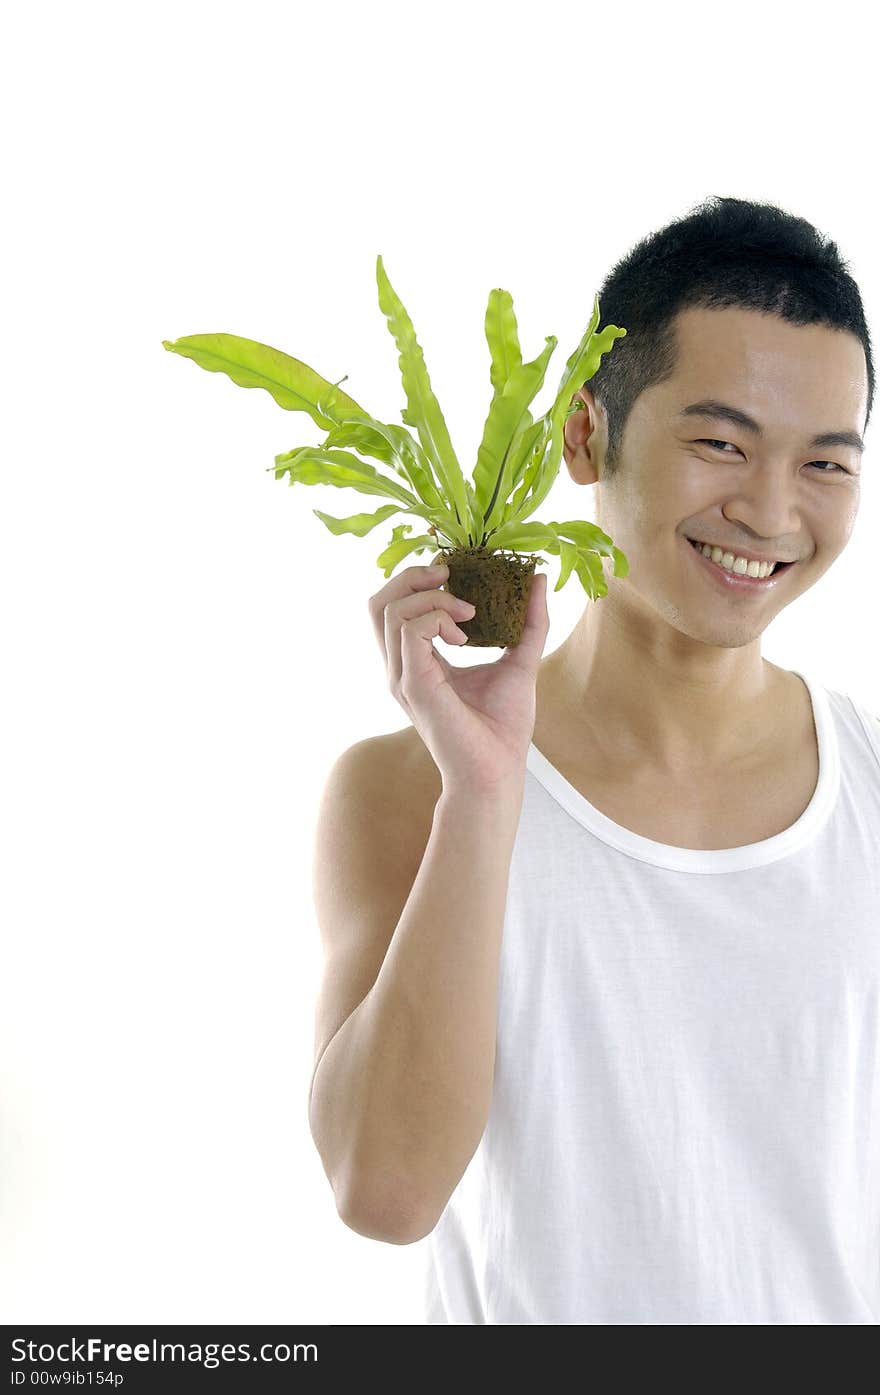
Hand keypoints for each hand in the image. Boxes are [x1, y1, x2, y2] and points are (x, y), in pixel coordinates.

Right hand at [367, 561, 548, 794]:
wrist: (498, 771)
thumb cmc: (504, 726)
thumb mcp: (520, 659)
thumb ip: (529, 621)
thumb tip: (538, 578)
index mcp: (418, 661)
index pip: (395, 608)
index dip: (419, 581)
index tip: (457, 575)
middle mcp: (402, 668)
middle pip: (378, 603)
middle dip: (412, 577)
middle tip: (450, 575)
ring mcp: (402, 676)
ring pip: (390, 610)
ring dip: (432, 598)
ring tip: (468, 615)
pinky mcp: (413, 683)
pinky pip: (411, 629)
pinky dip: (439, 618)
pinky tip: (465, 637)